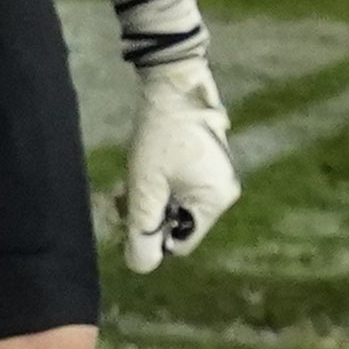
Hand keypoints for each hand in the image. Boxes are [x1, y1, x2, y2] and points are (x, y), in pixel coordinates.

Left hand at [119, 59, 238, 269]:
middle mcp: (224, 191)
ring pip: (178, 203)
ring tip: (136, 174)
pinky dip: (162, 181)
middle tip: (125, 194)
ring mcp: (218, 174)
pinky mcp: (208, 159)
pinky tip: (147, 163)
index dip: (152, 233)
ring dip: (153, 196)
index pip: (181, 242)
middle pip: (180, 222)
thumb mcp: (146, 186)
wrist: (173, 82)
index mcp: (215, 201)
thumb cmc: (159, 135)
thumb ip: (143, 229)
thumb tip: (141, 266)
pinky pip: (183, 184)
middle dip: (151, 213)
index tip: (131, 211)